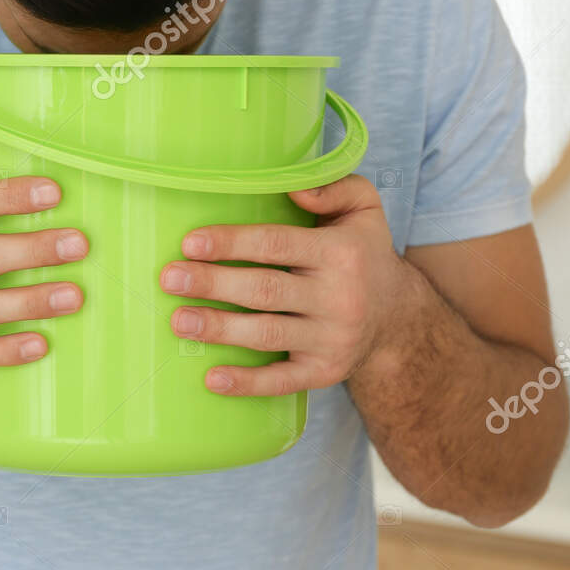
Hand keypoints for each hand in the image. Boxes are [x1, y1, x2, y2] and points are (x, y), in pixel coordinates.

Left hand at [159, 174, 410, 395]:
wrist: (398, 318)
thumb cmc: (363, 254)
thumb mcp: (364, 209)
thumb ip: (333, 187)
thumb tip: (292, 186)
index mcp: (340, 253)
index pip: (276, 244)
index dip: (231, 243)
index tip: (190, 244)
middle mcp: (338, 297)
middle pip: (265, 290)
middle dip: (213, 284)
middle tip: (170, 279)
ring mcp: (331, 339)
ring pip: (268, 334)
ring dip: (219, 329)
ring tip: (179, 321)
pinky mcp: (324, 372)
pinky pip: (282, 381)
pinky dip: (247, 383)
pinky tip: (213, 378)